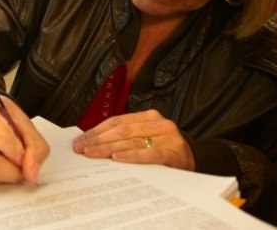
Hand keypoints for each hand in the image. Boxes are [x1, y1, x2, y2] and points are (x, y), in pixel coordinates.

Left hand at [72, 109, 194, 170]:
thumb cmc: (165, 149)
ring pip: (130, 141)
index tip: (80, 140)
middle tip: (81, 149)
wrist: (197, 159)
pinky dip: (131, 156)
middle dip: (97, 140)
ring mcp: (166, 137)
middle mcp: (157, 123)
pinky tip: (116, 158)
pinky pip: (148, 154)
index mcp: (148, 117)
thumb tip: (93, 142)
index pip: (116, 122)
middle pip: (120, 131)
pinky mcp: (173, 153)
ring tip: (91, 154)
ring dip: (107, 148)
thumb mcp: (147, 137)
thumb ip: (126, 137)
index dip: (96, 131)